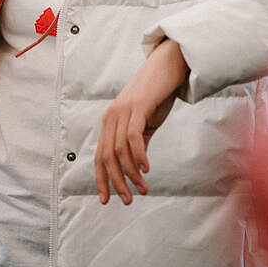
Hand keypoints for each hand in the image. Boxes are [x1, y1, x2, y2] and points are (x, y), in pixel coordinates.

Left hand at [94, 39, 188, 204]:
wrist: (168, 66)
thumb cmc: (157, 95)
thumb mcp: (145, 123)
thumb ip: (139, 142)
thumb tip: (137, 167)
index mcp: (110, 123)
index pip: (100, 157)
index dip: (101, 179)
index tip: (106, 200)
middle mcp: (111, 117)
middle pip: (107, 157)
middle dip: (116, 182)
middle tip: (128, 200)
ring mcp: (122, 111)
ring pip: (119, 150)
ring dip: (131, 173)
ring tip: (143, 188)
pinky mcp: (137, 107)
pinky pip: (133, 136)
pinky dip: (138, 155)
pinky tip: (146, 169)